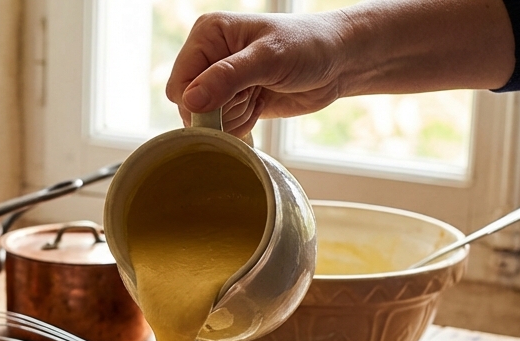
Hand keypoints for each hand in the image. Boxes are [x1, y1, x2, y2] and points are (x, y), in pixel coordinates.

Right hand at [166, 11, 349, 137]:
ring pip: (207, 121)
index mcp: (207, 35)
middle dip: (221, 111)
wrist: (339, 61)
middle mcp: (209, 57)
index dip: (198, 102)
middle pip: (190, 106)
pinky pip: (223, 127)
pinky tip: (261, 105)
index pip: (179, 84)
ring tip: (260, 95)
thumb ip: (227, 78)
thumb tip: (190, 102)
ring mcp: (221, 80)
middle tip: (252, 93)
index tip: (231, 100)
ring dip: (234, 117)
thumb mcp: (268, 59)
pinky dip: (242, 124)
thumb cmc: (308, 47)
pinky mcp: (234, 100)